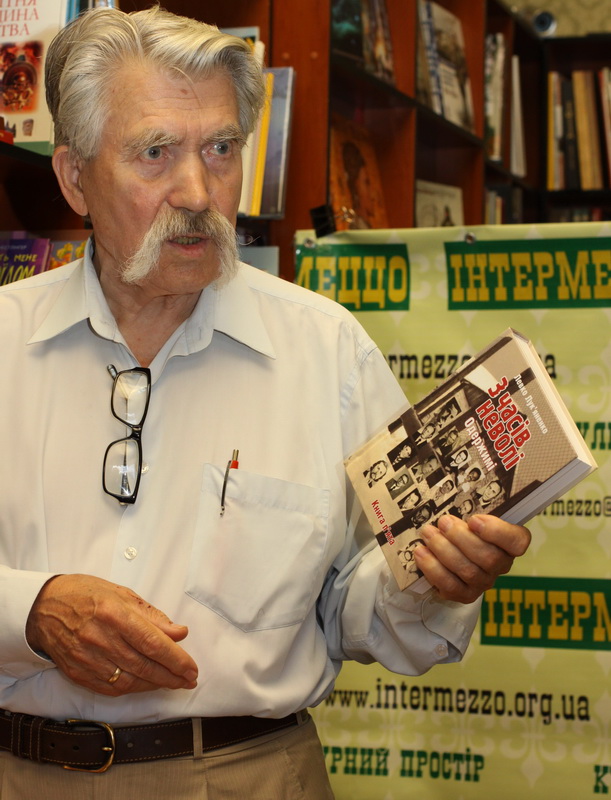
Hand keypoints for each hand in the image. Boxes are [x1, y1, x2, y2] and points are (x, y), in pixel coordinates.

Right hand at [25, 574, 198, 695]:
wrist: (42, 606)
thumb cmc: (85, 594)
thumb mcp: (121, 594)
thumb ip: (152, 616)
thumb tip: (179, 633)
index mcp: (113, 613)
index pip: (152, 642)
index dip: (175, 659)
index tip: (191, 668)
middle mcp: (99, 638)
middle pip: (143, 665)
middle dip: (171, 676)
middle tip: (188, 679)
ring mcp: (86, 658)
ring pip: (128, 681)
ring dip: (154, 685)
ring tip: (172, 682)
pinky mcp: (77, 672)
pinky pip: (110, 688)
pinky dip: (132, 689)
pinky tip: (145, 685)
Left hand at [413, 514, 530, 603]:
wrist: (448, 555)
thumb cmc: (463, 529)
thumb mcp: (470, 518)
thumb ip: (469, 513)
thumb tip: (450, 508)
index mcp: (509, 544)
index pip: (518, 541)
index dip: (497, 532)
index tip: (473, 519)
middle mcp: (501, 566)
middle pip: (488, 557)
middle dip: (461, 538)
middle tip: (443, 522)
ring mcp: (484, 583)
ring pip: (468, 571)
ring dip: (444, 550)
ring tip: (428, 533)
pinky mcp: (465, 595)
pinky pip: (450, 586)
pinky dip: (433, 568)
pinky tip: (421, 553)